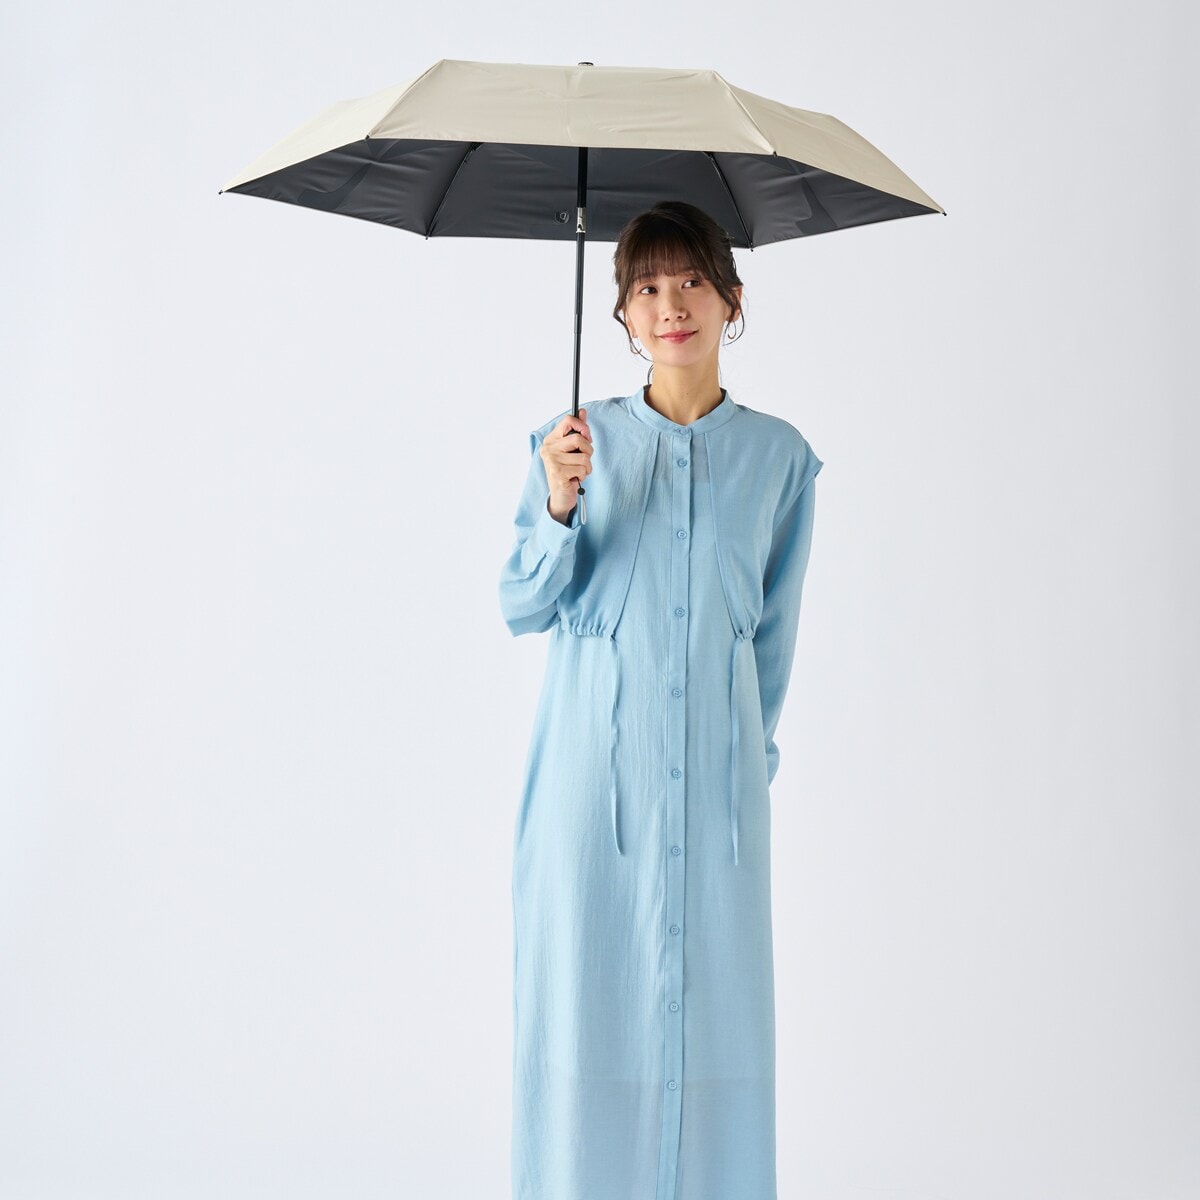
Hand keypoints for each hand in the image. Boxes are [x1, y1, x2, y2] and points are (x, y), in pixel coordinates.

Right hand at [540, 408, 591, 524]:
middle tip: (584, 460)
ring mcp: (552, 460)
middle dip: (588, 451)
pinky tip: (575, 479)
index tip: (587, 435)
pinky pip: (582, 468)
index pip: (568, 420)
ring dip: (587, 466)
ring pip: (584, 456)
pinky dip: (583, 475)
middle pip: (579, 438)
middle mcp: (548, 448)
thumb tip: (582, 411)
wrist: (561, 496)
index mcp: (551, 439)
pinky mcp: (558, 473)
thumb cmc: (568, 471)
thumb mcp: (572, 450)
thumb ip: (577, 431)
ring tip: (578, 471)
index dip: (582, 426)